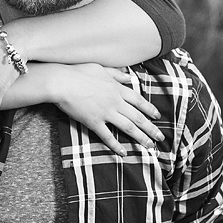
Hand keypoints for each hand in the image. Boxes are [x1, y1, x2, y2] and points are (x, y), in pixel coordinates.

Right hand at [48, 64, 163, 155]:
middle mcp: (115, 101)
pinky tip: (124, 153)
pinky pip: (108, 136)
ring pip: (128, 127)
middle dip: (151, 128)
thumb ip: (116, 74)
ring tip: (150, 146)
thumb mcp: (101, 69)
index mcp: (117, 88)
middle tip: (160, 138)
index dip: (150, 109)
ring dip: (141, 138)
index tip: (158, 117)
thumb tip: (129, 77)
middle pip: (138, 117)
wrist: (62, 82)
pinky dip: (116, 146)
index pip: (139, 100)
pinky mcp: (94, 122)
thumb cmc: (79, 72)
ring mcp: (106, 113)